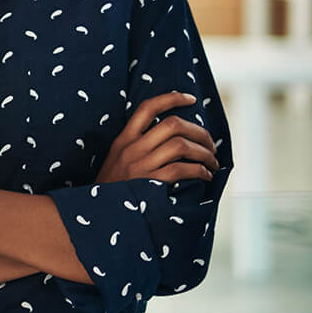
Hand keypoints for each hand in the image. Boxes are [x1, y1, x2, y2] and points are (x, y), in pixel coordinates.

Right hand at [95, 91, 218, 184]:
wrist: (99, 214)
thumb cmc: (112, 188)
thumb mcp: (116, 160)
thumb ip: (136, 147)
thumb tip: (171, 138)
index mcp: (123, 140)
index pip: (147, 108)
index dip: (171, 98)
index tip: (190, 99)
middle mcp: (132, 149)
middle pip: (172, 124)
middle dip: (199, 131)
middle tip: (211, 143)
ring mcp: (140, 166)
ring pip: (181, 145)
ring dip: (204, 152)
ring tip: (212, 161)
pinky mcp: (150, 183)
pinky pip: (182, 170)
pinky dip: (200, 170)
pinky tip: (205, 175)